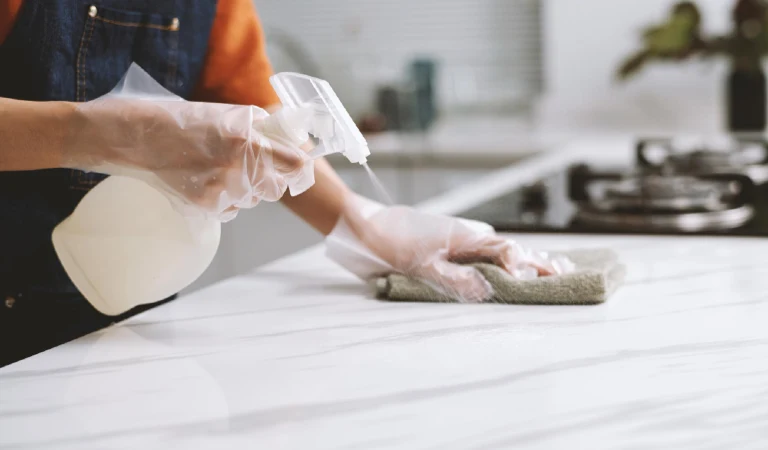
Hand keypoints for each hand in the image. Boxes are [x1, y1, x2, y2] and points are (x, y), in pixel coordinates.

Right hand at [64, 97, 312, 219]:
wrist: (132, 137)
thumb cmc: (179, 120)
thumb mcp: (224, 115)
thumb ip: (259, 130)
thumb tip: (291, 143)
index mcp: (247, 138)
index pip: (294, 162)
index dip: (299, 167)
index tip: (299, 167)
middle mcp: (239, 166)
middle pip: (274, 188)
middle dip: (268, 180)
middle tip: (248, 167)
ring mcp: (222, 189)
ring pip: (252, 200)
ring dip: (244, 190)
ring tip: (216, 169)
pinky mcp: (206, 206)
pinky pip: (230, 210)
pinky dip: (223, 200)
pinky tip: (203, 181)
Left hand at [327, 194, 572, 302]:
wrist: (365, 224)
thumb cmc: (391, 243)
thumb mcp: (421, 266)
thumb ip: (455, 279)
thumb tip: (489, 290)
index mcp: (466, 238)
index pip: (506, 252)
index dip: (524, 268)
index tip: (540, 282)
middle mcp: (469, 235)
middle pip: (511, 249)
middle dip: (538, 261)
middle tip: (567, 271)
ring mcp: (460, 236)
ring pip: (500, 248)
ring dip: (525, 258)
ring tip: (551, 265)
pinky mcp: (450, 240)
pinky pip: (485, 248)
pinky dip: (504, 256)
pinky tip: (510, 261)